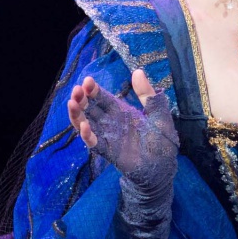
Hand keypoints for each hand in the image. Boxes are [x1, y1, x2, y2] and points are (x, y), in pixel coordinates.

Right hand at [67, 69, 177, 193]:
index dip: (93, 89)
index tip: (87, 81)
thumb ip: (148, 95)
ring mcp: (108, 137)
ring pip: (86, 124)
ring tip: (73, 103)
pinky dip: (88, 135)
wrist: (164, 167)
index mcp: (120, 111)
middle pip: (90, 109)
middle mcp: (110, 122)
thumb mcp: (158, 114)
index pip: (102, 97)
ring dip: (78, 114)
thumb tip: (138, 71)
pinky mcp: (109, 152)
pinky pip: (94, 143)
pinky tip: (85, 126)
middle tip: (76, 90)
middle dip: (81, 99)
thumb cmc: (161, 141)